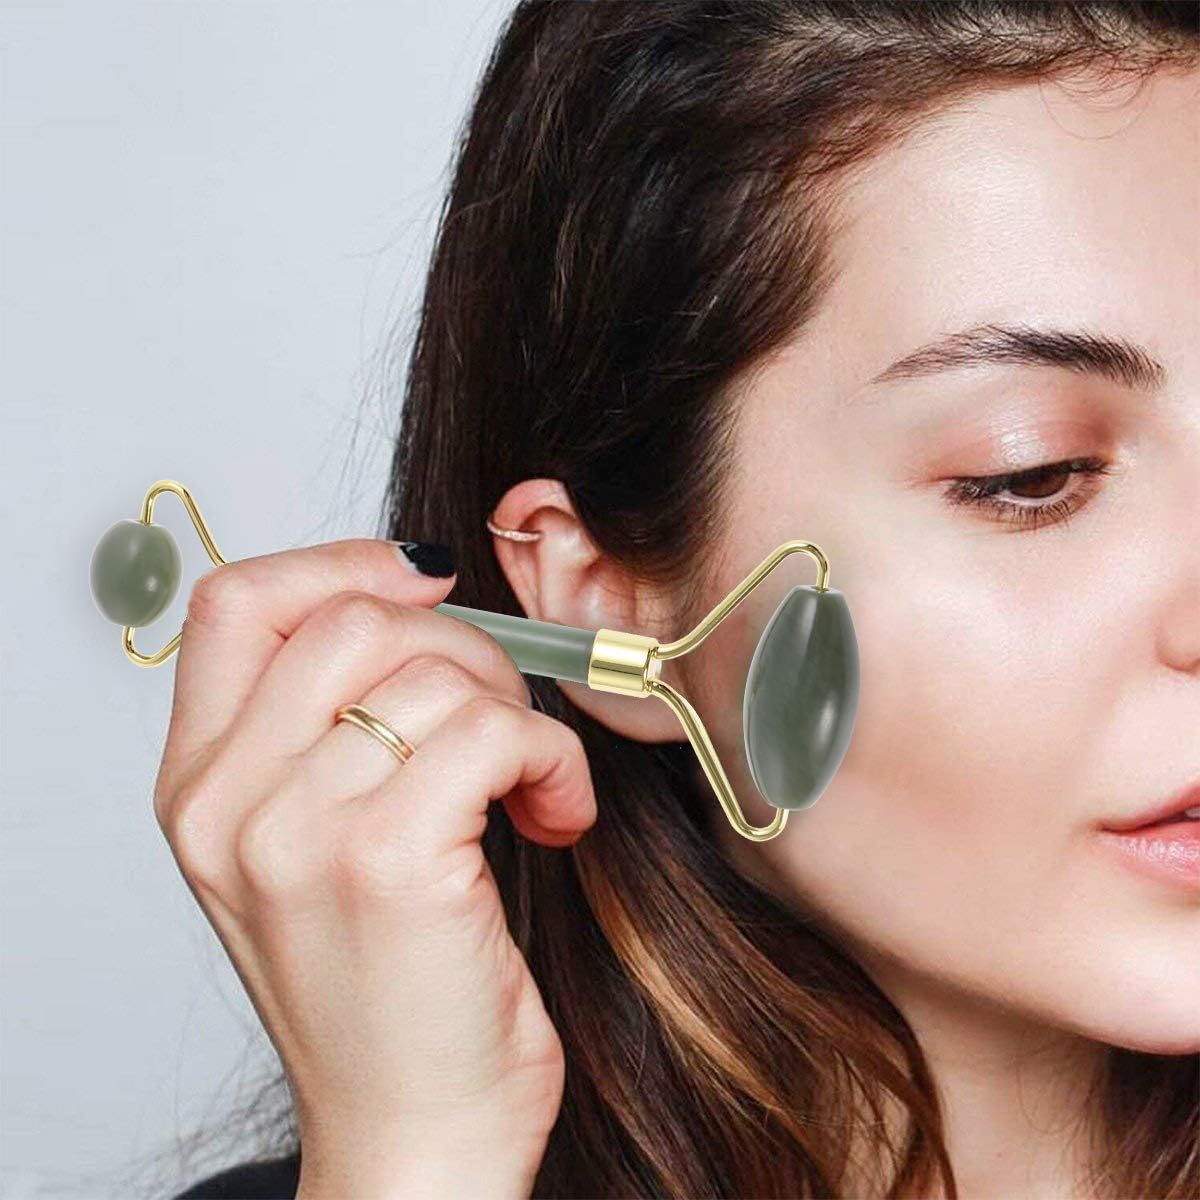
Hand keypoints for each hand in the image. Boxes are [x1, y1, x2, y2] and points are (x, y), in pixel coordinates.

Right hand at [152, 539, 596, 1198]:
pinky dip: (551, 757)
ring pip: (437, 673)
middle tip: (502, 717)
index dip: (339, 563)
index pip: (235, 603)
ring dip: (517, 713)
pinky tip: (554, 814)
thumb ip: (328, 728)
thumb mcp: (309, 848)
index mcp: (198, 788)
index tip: (426, 582)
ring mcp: (299, 831)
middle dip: (463, 647)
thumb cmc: (383, 991)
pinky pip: (494, 730)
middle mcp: (227, 804)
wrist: (414, 1135)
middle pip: (355, 621)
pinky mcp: (387, 861)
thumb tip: (413, 597)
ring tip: (530, 784)